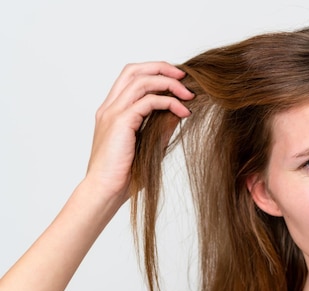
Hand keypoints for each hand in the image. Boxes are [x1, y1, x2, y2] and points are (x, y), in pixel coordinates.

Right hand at [86, 62, 193, 199]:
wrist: (105, 191)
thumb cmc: (125, 175)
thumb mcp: (151, 145)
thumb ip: (163, 126)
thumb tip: (181, 111)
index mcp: (113, 111)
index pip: (132, 77)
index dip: (155, 72)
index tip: (178, 81)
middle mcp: (110, 107)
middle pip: (134, 70)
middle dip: (162, 67)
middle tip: (185, 76)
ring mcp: (113, 113)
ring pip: (141, 80)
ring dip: (169, 83)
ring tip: (189, 94)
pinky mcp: (120, 122)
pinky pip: (148, 101)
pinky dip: (169, 102)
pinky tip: (183, 113)